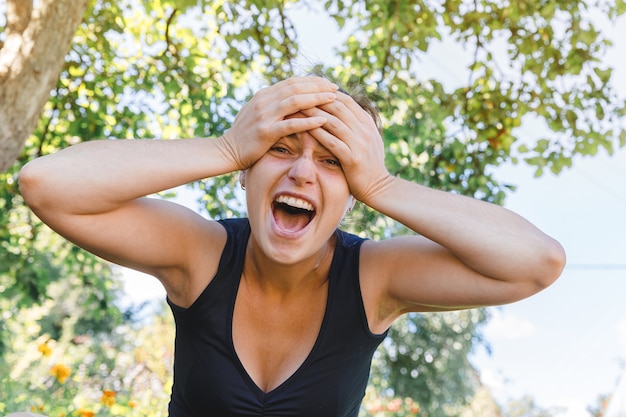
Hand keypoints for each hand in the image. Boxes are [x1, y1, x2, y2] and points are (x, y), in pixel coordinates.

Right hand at [220, 77, 337, 169]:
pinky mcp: (265, 132)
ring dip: (317, 99)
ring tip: (333, 99)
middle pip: (296, 87)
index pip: (292, 81)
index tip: (328, 83)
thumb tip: (291, 96)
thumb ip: (272, 103)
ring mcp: (264, 116)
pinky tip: (323, 121)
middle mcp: (264, 101)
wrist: (227, 151)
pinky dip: (308, 122)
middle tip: (336, 88)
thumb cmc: (245, 135)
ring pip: (295, 101)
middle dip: (318, 86)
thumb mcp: (257, 113)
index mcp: (263, 95)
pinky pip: (291, 125)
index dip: (312, 80)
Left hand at [304, 92, 391, 203]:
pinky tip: (305, 130)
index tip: (310, 91)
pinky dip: (318, 134)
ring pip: (333, 122)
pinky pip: (332, 142)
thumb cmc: (369, 164)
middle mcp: (364, 129)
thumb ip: (357, 125)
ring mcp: (359, 143)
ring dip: (314, 115)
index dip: (327, 93)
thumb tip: (342, 111)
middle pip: (338, 107)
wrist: (379, 187)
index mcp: (367, 123)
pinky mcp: (353, 158)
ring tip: (297, 110)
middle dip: (317, 100)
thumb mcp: (368, 139)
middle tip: (299, 97)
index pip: (346, 100)